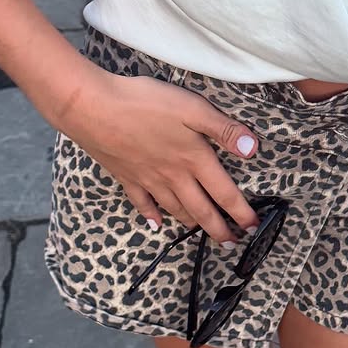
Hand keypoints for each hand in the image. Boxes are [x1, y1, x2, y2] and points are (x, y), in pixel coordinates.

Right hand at [61, 65, 261, 243]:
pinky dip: (151, 216)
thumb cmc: (145, 103)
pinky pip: (142, 203)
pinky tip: (155, 225)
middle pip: (201, 210)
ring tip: (201, 232)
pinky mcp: (126, 176)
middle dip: (218, 229)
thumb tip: (253, 150)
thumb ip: (224, 130)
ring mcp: (148, 179)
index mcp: (194, 159)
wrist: (94, 108)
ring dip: (191, 223)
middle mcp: (173, 176)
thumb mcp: (192, 108)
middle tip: (231, 244)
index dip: (241, 212)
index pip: (224, 193)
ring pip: (174, 209)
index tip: (253, 228)